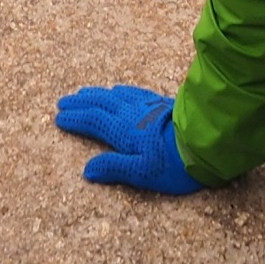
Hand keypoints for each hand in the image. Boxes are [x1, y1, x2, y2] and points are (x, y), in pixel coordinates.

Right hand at [55, 84, 203, 194]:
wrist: (204, 142)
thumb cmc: (172, 163)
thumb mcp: (141, 172)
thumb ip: (113, 168)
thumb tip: (87, 170)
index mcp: (123, 130)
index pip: (93, 121)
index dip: (75, 119)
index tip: (59, 117)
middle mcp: (131, 113)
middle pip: (100, 103)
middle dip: (80, 102)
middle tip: (64, 101)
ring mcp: (146, 106)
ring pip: (115, 95)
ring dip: (97, 94)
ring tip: (85, 93)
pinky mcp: (159, 104)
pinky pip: (132, 92)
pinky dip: (119, 91)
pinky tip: (119, 91)